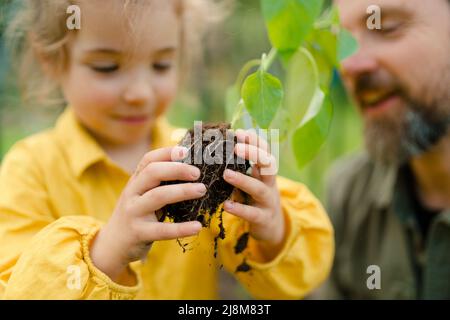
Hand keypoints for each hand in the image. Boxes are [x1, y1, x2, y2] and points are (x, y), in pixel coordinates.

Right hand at [90, 146, 204, 283]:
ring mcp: (134, 213)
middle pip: (152, 173)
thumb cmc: (137, 215)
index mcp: (135, 181)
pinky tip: (197, 226)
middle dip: (177, 169)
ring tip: (201, 190)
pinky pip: (162, 230)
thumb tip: (190, 167)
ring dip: (183, 191)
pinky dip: (182, 228)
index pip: (148, 160)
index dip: (167, 153)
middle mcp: (132, 193)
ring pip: (158, 196)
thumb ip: (159, 182)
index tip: (186, 151)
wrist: (112, 245)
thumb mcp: (142, 195)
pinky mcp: (138, 233)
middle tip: (198, 173)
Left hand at [223, 129, 285, 259]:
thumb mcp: (252, 180)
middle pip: (268, 165)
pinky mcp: (263, 219)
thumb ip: (241, 166)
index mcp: (266, 172)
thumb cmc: (255, 198)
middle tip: (236, 147)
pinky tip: (226, 205)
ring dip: (243, 180)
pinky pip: (252, 213)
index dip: (254, 141)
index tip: (239, 133)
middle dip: (254, 154)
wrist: (272, 228)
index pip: (265, 151)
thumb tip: (219, 146)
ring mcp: (268, 201)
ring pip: (259, 188)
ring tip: (226, 174)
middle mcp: (270, 184)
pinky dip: (240, 209)